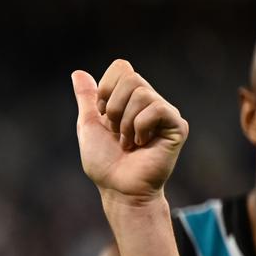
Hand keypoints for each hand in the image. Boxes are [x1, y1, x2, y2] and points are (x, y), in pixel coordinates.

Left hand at [72, 60, 187, 204]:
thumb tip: (78, 72)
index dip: (106, 89)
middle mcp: (150, 101)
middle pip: (131, 77)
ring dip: (126, 124)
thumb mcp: (88, 126)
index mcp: (130, 98)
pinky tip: (142, 144)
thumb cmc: (104, 162)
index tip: (103, 116)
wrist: (118, 188)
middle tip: (116, 133)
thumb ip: (87, 98)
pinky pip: (156, 109)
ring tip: (128, 143)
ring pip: (142, 94)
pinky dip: (140, 128)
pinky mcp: (177, 126)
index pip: (122, 67)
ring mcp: (165, 113)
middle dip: (114, 109)